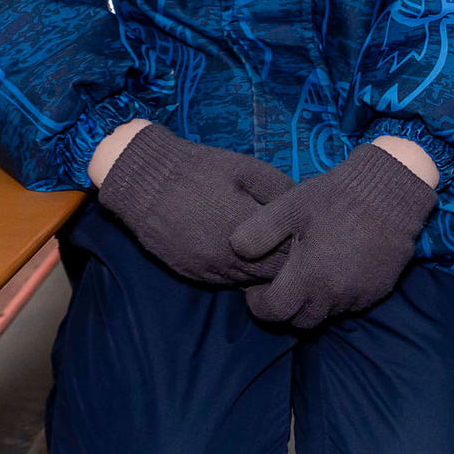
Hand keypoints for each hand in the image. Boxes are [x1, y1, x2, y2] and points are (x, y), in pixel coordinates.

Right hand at [92, 124, 293, 286]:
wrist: (145, 181)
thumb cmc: (200, 170)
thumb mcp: (249, 170)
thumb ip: (282, 193)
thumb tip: (308, 211)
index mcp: (248, 229)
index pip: (290, 255)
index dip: (303, 247)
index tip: (308, 235)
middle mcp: (230, 259)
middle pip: (273, 275)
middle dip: (287, 263)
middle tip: (294, 246)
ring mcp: (210, 270)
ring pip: (251, 283)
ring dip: (263, 272)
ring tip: (271, 251)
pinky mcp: (193, 275)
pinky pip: (227, 283)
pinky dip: (240, 274)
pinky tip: (245, 257)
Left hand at [230, 142, 440, 327]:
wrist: (391, 190)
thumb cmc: (336, 196)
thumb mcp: (290, 206)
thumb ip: (258, 232)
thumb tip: (236, 251)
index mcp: (308, 278)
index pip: (273, 312)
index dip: (259, 303)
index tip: (257, 287)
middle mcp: (333, 295)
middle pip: (300, 321)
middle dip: (286, 307)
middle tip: (282, 283)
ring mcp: (359, 295)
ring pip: (327, 314)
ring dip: (314, 302)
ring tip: (311, 274)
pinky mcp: (379, 290)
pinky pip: (351, 303)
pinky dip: (339, 295)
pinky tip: (338, 269)